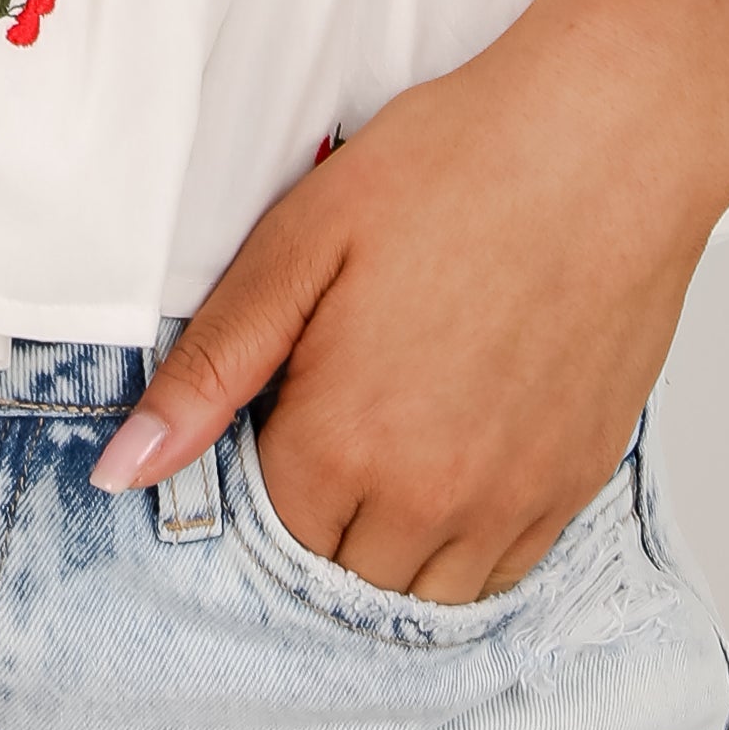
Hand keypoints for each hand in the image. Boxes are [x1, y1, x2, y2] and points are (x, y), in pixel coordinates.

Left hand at [93, 7, 725, 599]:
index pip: (263, 529)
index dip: (259, 462)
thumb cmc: (452, 169)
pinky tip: (456, 449)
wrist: (605, 142)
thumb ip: (210, 370)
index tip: (282, 396)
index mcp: (343, 444)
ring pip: (418, 588)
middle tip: (336, 400)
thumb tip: (124, 471)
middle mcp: (429, 501)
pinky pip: (499, 572)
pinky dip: (463, 538)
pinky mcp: (574, 486)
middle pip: (338, 570)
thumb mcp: (299, 244)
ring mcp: (511, 504)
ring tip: (394, 425)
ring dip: (388, 536)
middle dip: (319, 507)